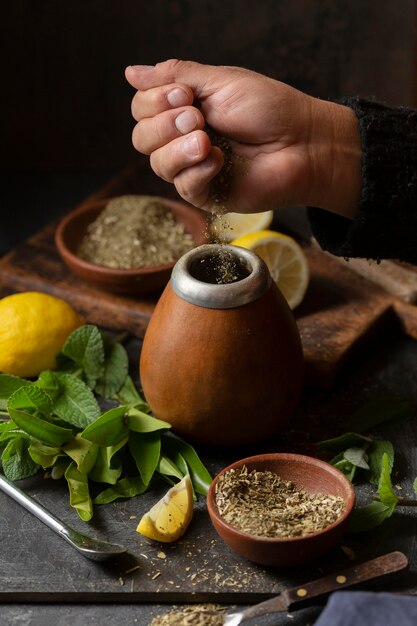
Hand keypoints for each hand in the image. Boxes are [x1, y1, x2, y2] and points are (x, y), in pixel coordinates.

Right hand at [125, 60, 360, 217]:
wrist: (303, 143)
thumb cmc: (270, 109)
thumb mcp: (220, 82)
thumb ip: (175, 76)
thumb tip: (131, 71)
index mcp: (184, 109)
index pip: (141, 108)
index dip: (154, 101)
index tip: (186, 95)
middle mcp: (183, 140)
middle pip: (141, 138)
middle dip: (164, 125)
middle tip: (198, 118)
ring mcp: (194, 169)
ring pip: (157, 164)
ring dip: (179, 148)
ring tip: (208, 140)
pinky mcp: (208, 194)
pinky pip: (183, 187)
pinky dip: (197, 171)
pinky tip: (219, 160)